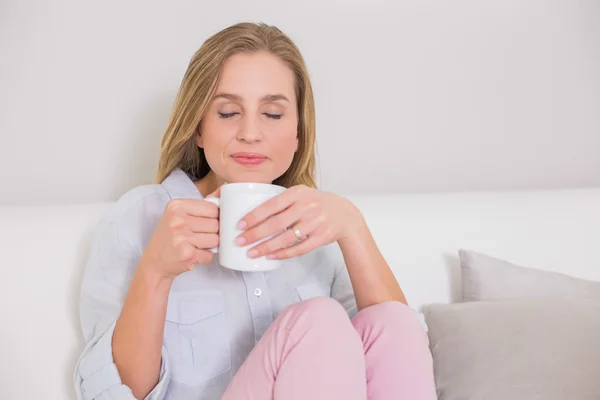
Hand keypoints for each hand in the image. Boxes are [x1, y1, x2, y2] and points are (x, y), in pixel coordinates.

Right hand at [139, 188, 220, 278]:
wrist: (154, 262)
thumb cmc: (170, 237)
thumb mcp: (178, 215)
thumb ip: (199, 206)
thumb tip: (222, 192)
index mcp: (177, 206)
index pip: (212, 208)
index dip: (215, 217)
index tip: (206, 223)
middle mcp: (178, 220)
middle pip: (215, 224)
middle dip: (212, 232)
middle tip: (200, 236)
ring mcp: (182, 237)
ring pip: (215, 239)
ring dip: (210, 245)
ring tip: (196, 245)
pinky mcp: (187, 254)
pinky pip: (210, 255)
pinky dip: (205, 257)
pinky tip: (194, 255)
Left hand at [236, 185, 363, 259]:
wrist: (345, 214)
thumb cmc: (317, 203)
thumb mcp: (302, 194)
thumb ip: (282, 200)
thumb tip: (253, 211)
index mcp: (298, 193)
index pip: (271, 205)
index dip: (254, 215)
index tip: (240, 224)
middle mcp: (307, 207)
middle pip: (276, 223)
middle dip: (255, 234)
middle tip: (240, 241)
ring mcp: (315, 223)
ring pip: (286, 238)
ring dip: (266, 247)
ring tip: (252, 252)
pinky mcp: (321, 237)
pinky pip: (299, 248)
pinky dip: (284, 254)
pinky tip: (271, 256)